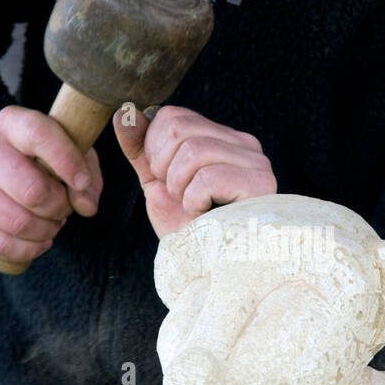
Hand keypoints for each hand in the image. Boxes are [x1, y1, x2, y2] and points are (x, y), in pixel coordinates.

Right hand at [0, 105, 102, 264]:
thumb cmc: (43, 159)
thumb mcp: (72, 153)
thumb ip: (88, 175)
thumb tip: (85, 207)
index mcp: (12, 123)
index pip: (39, 136)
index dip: (68, 163)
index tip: (83, 182)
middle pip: (31, 191)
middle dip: (59, 207)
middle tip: (64, 207)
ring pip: (17, 222)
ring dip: (46, 231)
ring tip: (51, 223)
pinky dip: (28, 249)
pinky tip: (39, 240)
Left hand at [113, 104, 276, 238]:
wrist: (210, 270)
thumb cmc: (191, 231)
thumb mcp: (157, 185)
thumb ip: (141, 149)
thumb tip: (123, 113)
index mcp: (221, 138)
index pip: (172, 116)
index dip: (153, 150)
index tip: (166, 182)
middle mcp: (244, 144)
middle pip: (178, 129)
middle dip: (164, 170)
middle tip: (180, 198)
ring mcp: (256, 162)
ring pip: (193, 151)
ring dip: (179, 188)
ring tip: (194, 208)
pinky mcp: (260, 184)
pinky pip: (208, 177)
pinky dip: (195, 202)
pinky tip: (208, 216)